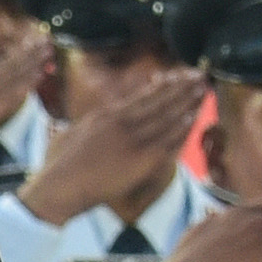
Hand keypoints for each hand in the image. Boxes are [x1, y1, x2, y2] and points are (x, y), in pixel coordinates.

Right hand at [0, 26, 50, 152]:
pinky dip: (24, 83)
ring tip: (46, 50)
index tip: (30, 45)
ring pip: (11, 74)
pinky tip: (37, 75)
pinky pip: (10, 93)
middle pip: (7, 65)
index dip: (16, 55)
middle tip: (44, 41)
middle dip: (27, 53)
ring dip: (30, 62)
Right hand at [21, 56, 208, 228]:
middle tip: (197, 75)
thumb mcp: (72, 132)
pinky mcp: (139, 160)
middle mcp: (121, 122)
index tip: (175, 76)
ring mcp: (132, 140)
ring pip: (166, 117)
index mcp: (105, 115)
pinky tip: (193, 116)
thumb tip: (95, 119)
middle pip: (158, 101)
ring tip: (202, 90)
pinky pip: (166, 142)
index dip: (161, 86)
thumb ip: (90, 123)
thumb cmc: (58, 165)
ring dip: (186, 102)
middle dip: (180, 87)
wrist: (59, 186)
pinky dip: (180, 129)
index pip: (140, 96)